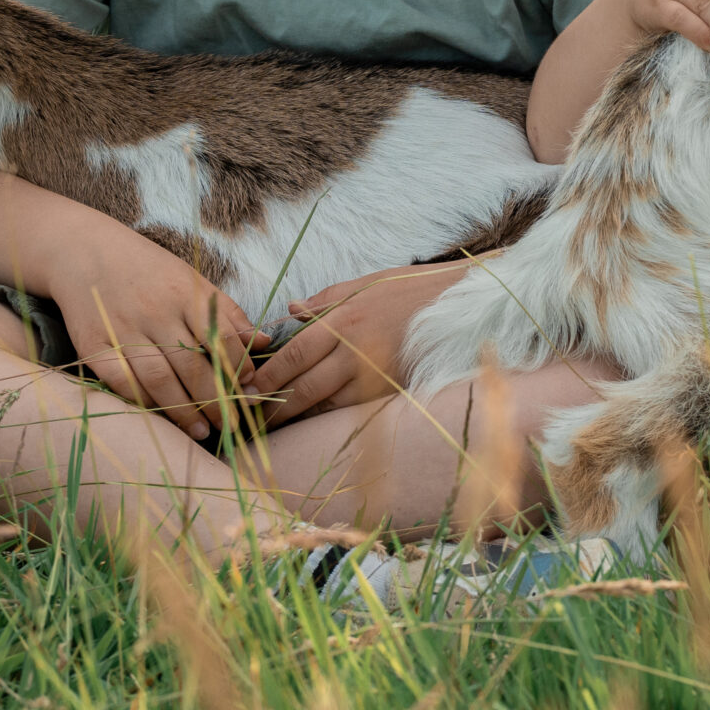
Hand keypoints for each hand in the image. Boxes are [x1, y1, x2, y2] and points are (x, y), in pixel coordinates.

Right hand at [42, 228, 255, 437]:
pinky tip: (162, 417)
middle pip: (191, 364)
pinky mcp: (94, 344)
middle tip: (232, 424)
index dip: (237, 366)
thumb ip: (227, 314)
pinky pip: (123, 382)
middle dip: (216, 399)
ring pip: (159, 378)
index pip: (220, 336)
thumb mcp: (192, 281)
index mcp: (185, 293)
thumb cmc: (150, 271)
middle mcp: (155, 312)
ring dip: (184, 410)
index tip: (249, 388)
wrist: (85, 253)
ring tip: (203, 431)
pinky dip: (145, 402)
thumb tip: (264, 342)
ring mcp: (122, 329)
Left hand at [247, 260, 467, 425]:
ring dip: (296, 418)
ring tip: (270, 426)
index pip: (294, 354)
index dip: (267, 376)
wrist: (465, 305)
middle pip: (304, 387)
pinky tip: (311, 423)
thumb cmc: (412, 289)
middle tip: (247, 417)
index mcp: (345, 320)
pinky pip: (352, 410)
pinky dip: (327, 418)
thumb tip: (289, 311)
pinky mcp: (393, 391)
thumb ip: (325, 299)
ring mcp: (376, 375)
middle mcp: (357, 351)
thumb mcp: (365, 282)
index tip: (244, 389)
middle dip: (272, 406)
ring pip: (325, 405)